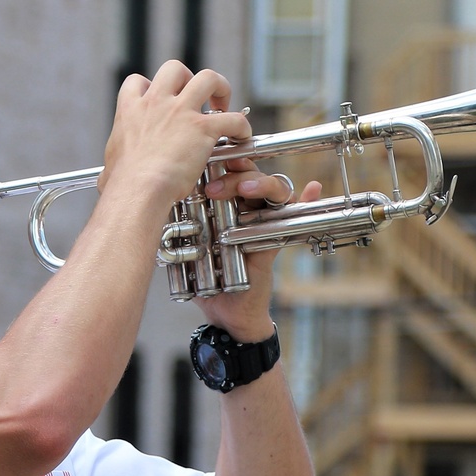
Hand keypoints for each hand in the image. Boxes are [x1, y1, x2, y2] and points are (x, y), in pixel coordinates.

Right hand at [99, 62, 251, 212]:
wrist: (138, 190)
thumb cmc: (122, 184)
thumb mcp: (110, 167)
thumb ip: (113, 165)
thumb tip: (106, 178)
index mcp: (131, 110)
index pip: (139, 82)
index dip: (151, 87)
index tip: (160, 100)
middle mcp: (157, 104)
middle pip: (175, 68)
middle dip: (188, 78)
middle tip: (196, 98)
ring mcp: (181, 113)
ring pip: (208, 78)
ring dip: (219, 87)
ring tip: (223, 104)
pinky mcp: (203, 129)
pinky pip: (232, 118)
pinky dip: (241, 125)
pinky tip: (241, 136)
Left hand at [194, 165, 322, 339]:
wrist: (223, 312)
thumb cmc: (204, 278)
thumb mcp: (186, 249)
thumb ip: (177, 228)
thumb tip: (161, 208)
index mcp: (225, 206)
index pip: (227, 174)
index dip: (221, 163)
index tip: (204, 163)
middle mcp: (247, 210)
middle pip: (250, 176)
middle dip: (234, 176)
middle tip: (212, 190)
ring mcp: (264, 223)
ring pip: (272, 190)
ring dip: (262, 183)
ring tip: (245, 189)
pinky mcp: (275, 241)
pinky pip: (292, 218)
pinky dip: (308, 199)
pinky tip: (313, 187)